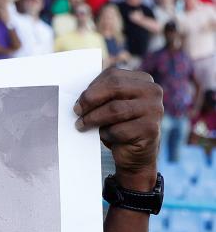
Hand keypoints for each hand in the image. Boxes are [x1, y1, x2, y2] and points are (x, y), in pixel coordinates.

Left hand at [74, 69, 162, 189]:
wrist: (135, 155)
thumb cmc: (120, 127)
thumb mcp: (111, 106)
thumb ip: (102, 95)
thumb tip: (80, 96)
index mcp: (143, 80)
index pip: (113, 75)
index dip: (92, 88)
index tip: (78, 102)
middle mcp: (152, 91)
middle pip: (114, 87)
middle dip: (90, 100)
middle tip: (77, 111)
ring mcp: (154, 110)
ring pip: (115, 109)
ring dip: (93, 118)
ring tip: (81, 125)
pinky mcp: (150, 129)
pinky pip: (120, 130)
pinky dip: (106, 134)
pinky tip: (104, 136)